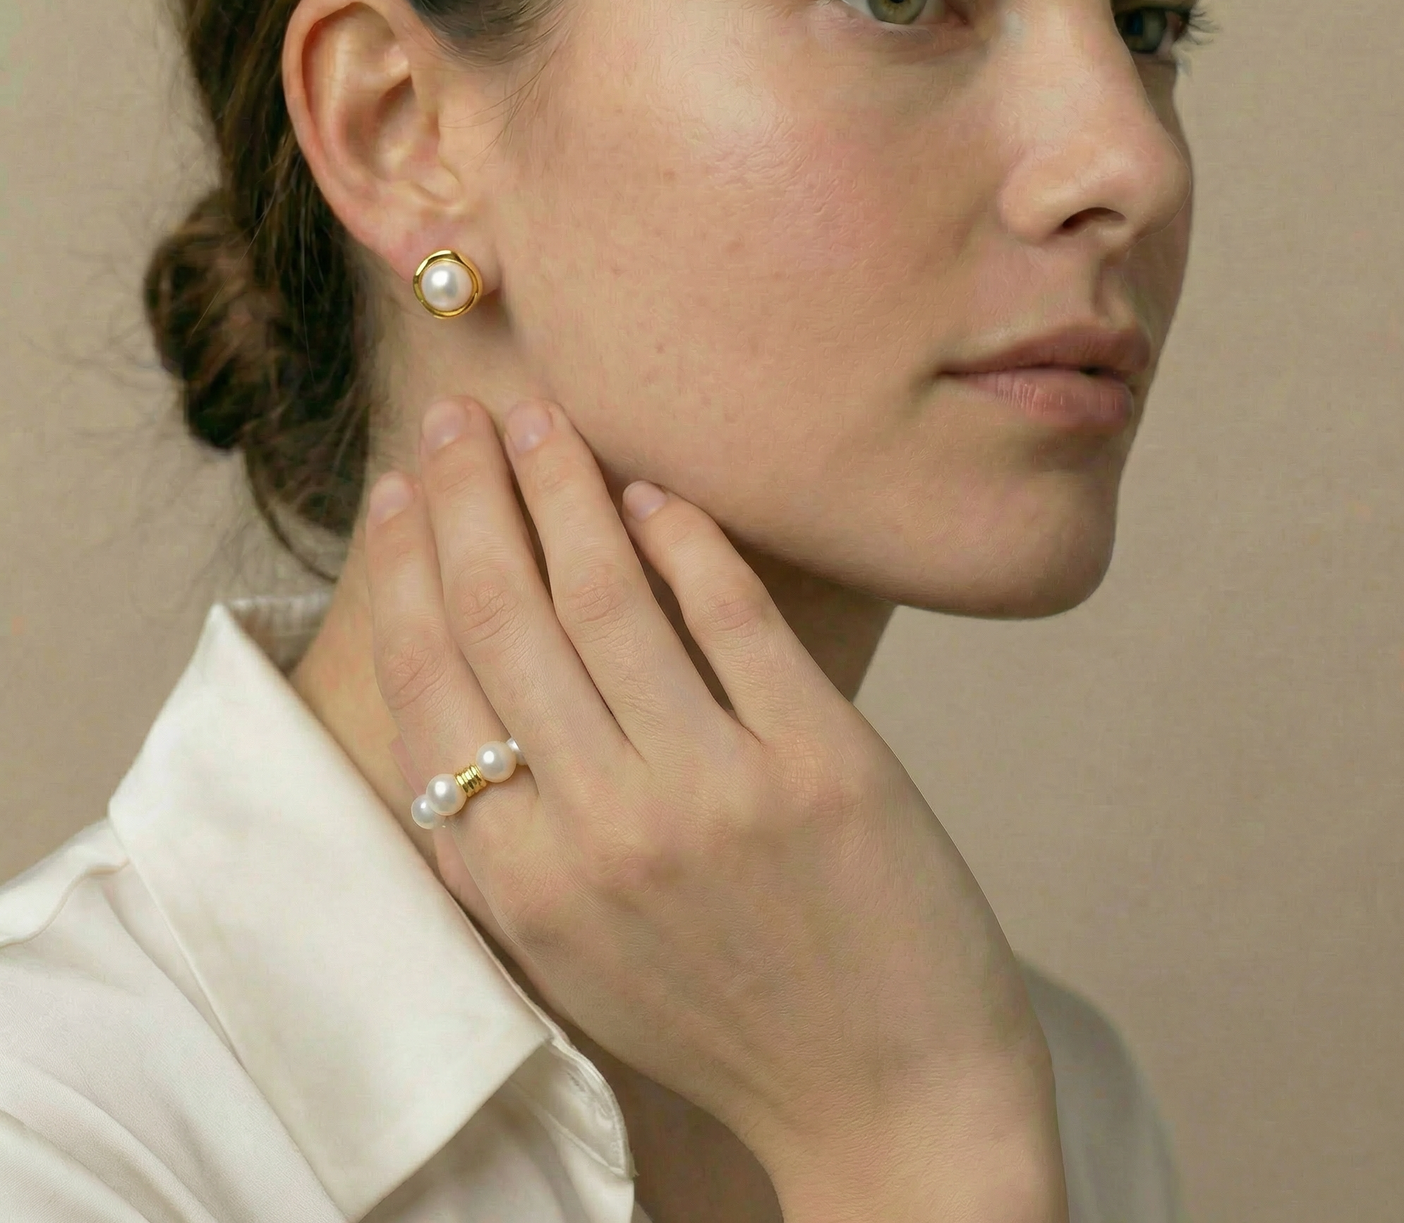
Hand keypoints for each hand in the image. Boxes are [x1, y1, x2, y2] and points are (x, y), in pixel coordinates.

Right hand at [364, 393, 1058, 1187]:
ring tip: (541, 420)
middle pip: (505, 616)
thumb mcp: (572, 949)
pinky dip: (689, 537)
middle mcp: (595, 829)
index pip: (431, 685)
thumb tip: (461, 674)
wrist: (887, 1107)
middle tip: (458, 413)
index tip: (400, 489)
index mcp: (517, 882)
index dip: (406, 571)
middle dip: (471, 496)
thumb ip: (506, 833)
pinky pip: (732, 614)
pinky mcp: (818, 762)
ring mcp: (708, 792)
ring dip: (562, 488)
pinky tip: (657, 491)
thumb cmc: (721, 1018)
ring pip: (605, 595)